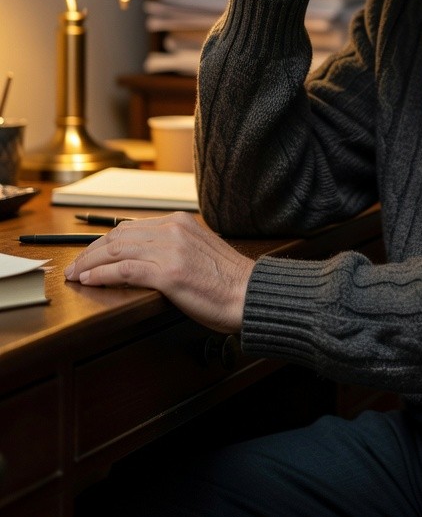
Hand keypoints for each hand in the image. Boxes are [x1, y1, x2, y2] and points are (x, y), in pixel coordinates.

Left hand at [63, 213, 253, 332]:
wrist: (250, 294)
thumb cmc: (228, 280)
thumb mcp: (199, 250)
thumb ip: (173, 246)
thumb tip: (144, 257)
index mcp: (180, 221)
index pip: (130, 227)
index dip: (104, 241)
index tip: (91, 254)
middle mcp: (173, 229)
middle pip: (117, 236)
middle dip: (90, 251)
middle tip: (75, 265)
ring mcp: (170, 250)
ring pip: (116, 251)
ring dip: (89, 263)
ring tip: (76, 275)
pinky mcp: (168, 273)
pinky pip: (123, 270)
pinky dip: (101, 275)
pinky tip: (90, 280)